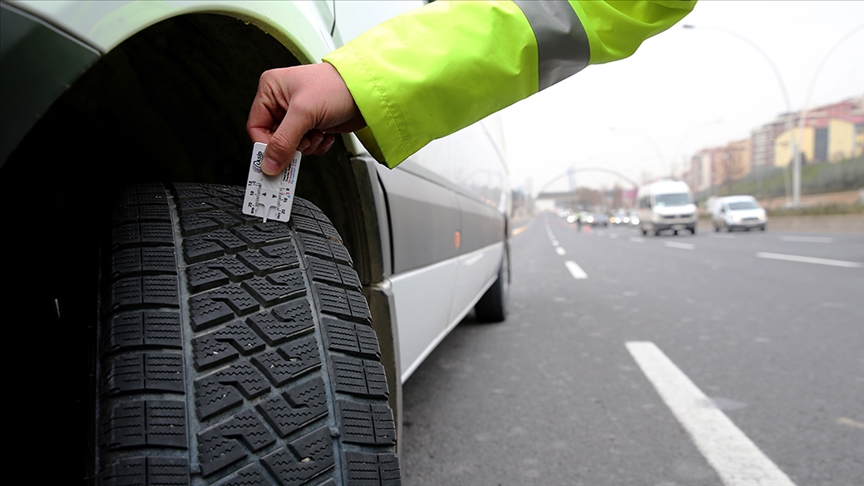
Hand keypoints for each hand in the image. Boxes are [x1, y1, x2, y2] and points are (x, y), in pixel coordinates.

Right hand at [246, 63, 365, 174]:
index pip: (256, 126)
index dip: (266, 145)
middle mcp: (282, 101)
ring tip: (317, 133)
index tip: (275, 159)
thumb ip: (284, 141)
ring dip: (306, 145)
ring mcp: (299, 114)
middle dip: (291, 145)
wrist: (368, 92)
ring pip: (290, 145)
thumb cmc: (337, 86)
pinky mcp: (313, 124)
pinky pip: (306, 146)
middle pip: (274, 138)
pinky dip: (316, 145)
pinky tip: (325, 133)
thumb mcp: (304, 113)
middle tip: (302, 144)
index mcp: (271, 89)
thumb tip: (269, 163)